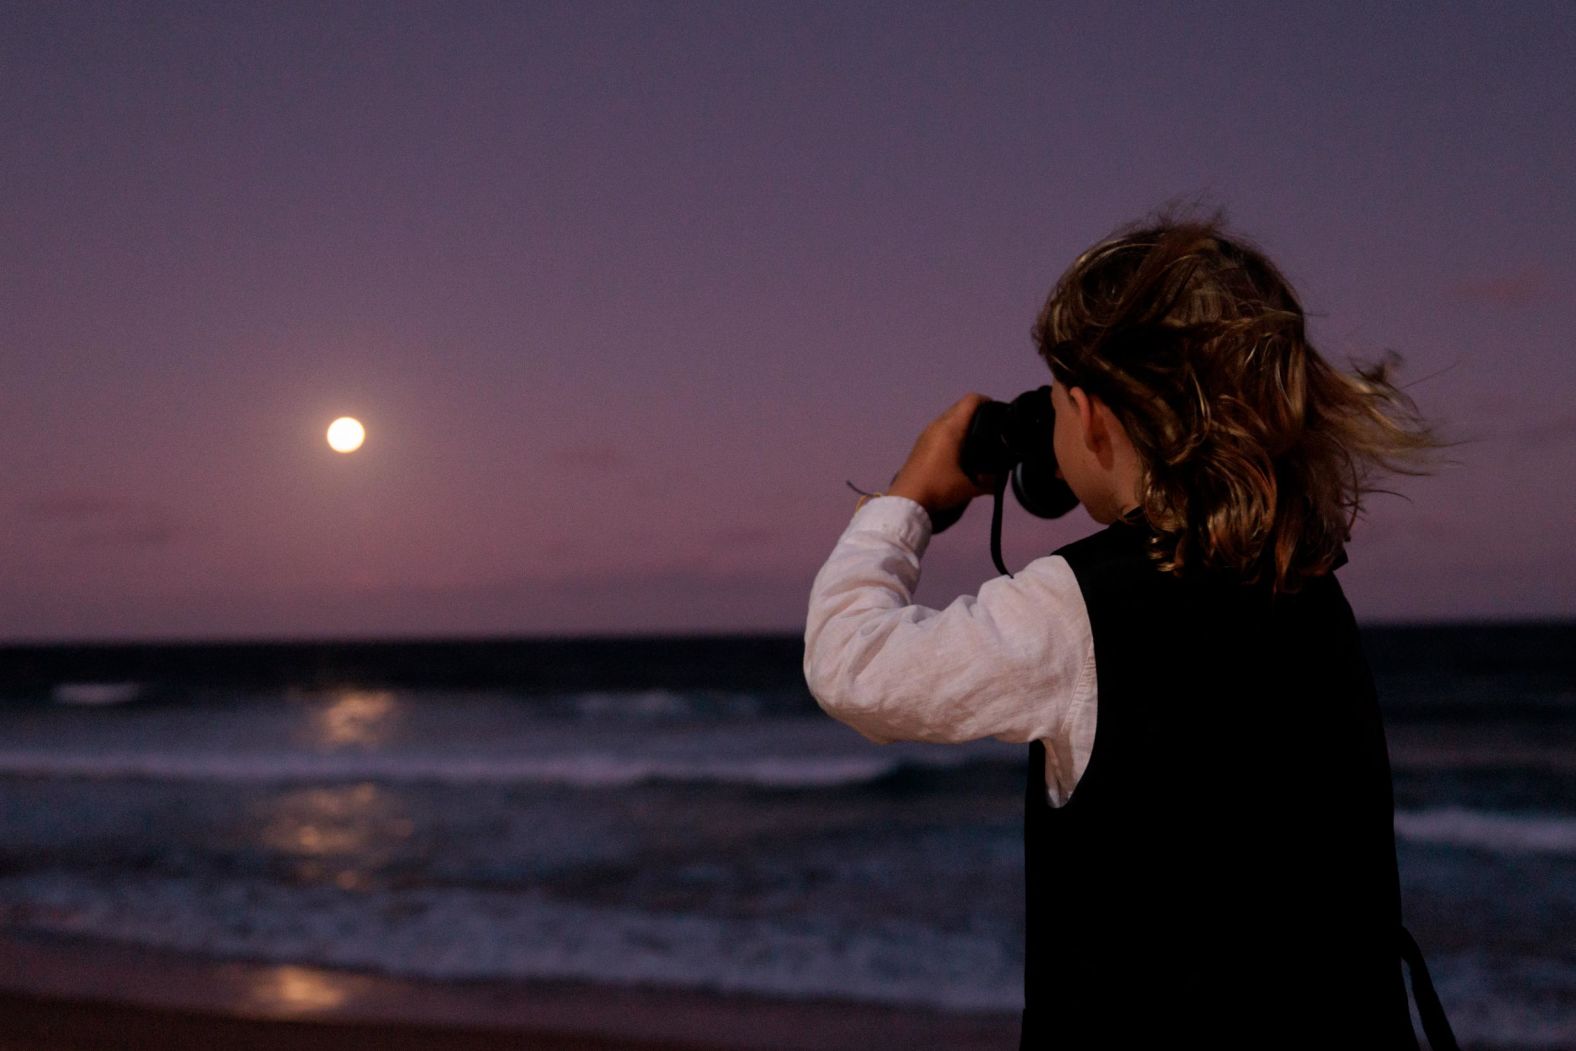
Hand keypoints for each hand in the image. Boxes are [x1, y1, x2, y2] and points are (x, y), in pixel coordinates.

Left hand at [888, 393, 998, 521]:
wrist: (907, 500)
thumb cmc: (939, 487)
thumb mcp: (970, 487)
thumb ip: (991, 483)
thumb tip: (1002, 481)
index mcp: (950, 428)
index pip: (971, 401)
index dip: (988, 402)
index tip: (998, 414)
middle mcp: (937, 425)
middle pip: (961, 407)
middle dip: (978, 414)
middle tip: (991, 431)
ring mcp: (926, 433)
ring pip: (949, 418)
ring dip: (963, 425)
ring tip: (977, 442)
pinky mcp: (920, 444)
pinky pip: (941, 429)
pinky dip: (952, 434)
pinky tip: (959, 452)